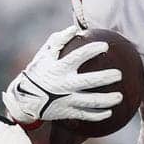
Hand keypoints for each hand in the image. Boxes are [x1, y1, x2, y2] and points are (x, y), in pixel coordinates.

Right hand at [1, 28, 122, 124]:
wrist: (24, 100)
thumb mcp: (43, 55)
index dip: (92, 50)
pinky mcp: (67, 112)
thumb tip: (74, 29)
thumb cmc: (37, 73)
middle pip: (90, 81)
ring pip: (91, 101)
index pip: (78, 57)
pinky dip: (99, 115)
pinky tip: (109, 112)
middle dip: (106, 78)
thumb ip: (58, 41)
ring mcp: (66, 100)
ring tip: (119, 97)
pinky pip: (86, 115)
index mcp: (59, 68)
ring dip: (107, 100)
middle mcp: (64, 84)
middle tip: (119, 75)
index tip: (105, 46)